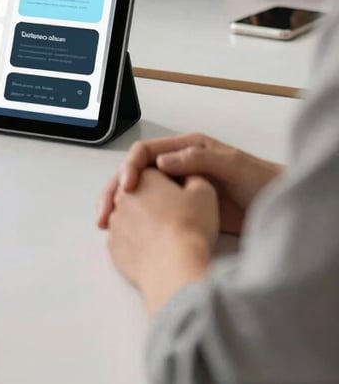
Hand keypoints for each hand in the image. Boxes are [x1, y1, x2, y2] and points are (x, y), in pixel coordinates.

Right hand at [98, 133, 281, 234]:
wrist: (279, 207)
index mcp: (184, 149)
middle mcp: (176, 166)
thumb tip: (161, 162)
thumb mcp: (231, 165)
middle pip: (135, 173)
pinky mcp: (181, 211)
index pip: (146, 152)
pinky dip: (133, 222)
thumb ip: (198, 159)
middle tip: (105, 210)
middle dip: (115, 189)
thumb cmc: (259, 181)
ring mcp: (177, 189)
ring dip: (119, 207)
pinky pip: (150, 213)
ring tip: (106, 224)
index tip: (127, 186)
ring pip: (138, 195)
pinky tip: (124, 233)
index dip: (131, 166)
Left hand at [107, 168, 217, 313]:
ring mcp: (114, 222)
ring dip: (143, 223)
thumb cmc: (191, 228)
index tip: (183, 200)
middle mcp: (121, 196)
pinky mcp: (112, 247)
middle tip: (175, 220)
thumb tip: (186, 177)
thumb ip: (193, 176)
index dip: (171, 186)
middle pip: (139, 194)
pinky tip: (154, 251)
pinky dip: (136, 244)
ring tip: (166, 238)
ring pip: (129, 217)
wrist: (177, 269)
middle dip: (154, 203)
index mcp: (143, 177)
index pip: (155, 174)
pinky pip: (124, 240)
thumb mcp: (204, 192)